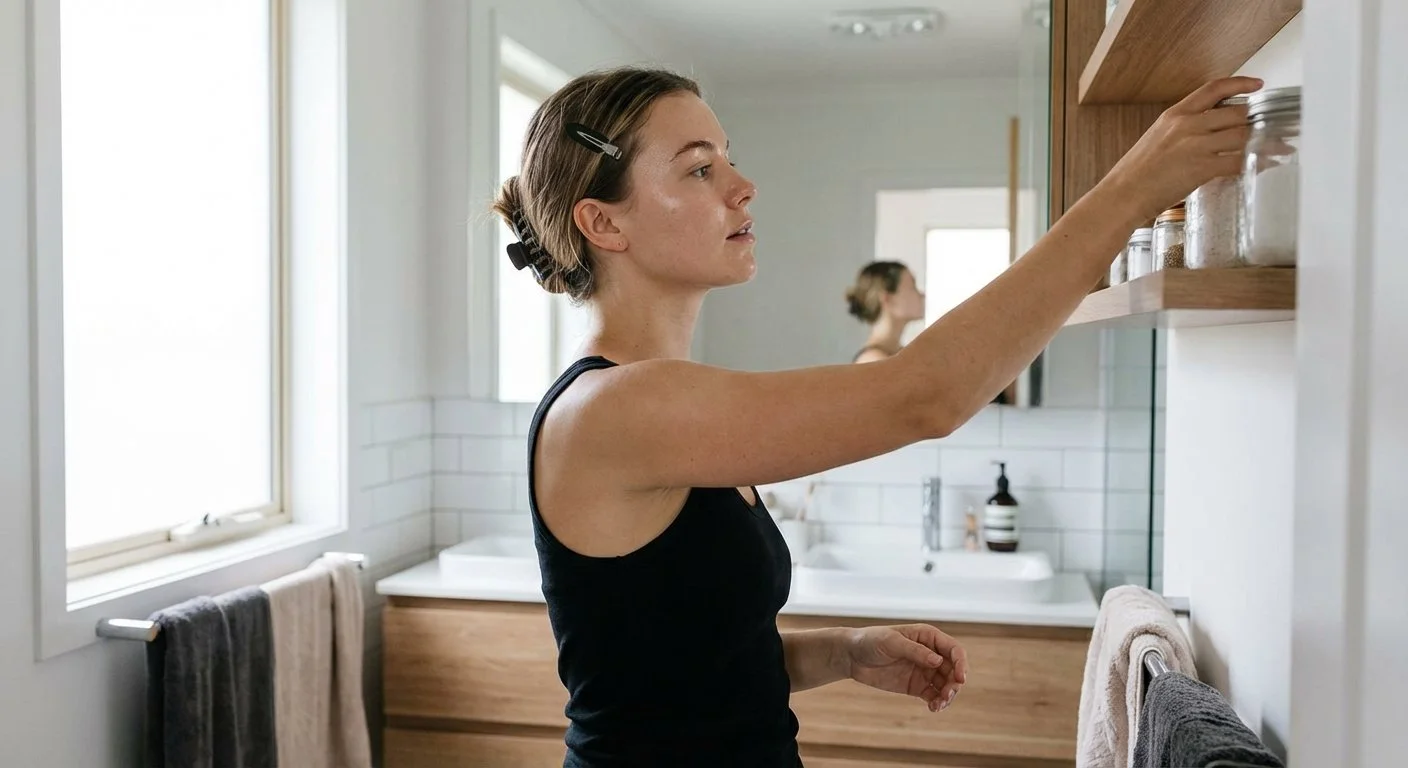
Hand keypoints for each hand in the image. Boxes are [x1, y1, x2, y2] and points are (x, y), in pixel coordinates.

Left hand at [844, 624, 967, 711]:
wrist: (852, 656)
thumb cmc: (871, 641)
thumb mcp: (892, 642)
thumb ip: (915, 651)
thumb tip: (938, 661)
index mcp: (928, 637)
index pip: (953, 650)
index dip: (961, 664)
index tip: (960, 679)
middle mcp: (931, 654)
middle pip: (953, 670)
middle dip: (955, 684)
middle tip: (946, 695)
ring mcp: (925, 671)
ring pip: (946, 685)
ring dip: (947, 696)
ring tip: (938, 705)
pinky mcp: (917, 686)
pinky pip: (934, 696)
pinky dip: (938, 703)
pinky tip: (934, 708)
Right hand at [1101, 76, 1264, 221]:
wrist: (1122, 195)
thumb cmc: (1136, 173)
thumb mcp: (1157, 139)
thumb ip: (1183, 130)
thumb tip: (1211, 131)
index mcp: (1175, 114)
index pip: (1213, 89)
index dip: (1240, 83)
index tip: (1257, 85)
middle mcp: (1187, 125)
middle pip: (1236, 112)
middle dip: (1258, 120)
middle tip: (1272, 127)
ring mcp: (1195, 145)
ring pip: (1242, 135)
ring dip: (1264, 142)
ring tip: (1277, 146)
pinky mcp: (1201, 167)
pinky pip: (1238, 161)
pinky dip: (1255, 163)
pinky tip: (1263, 165)